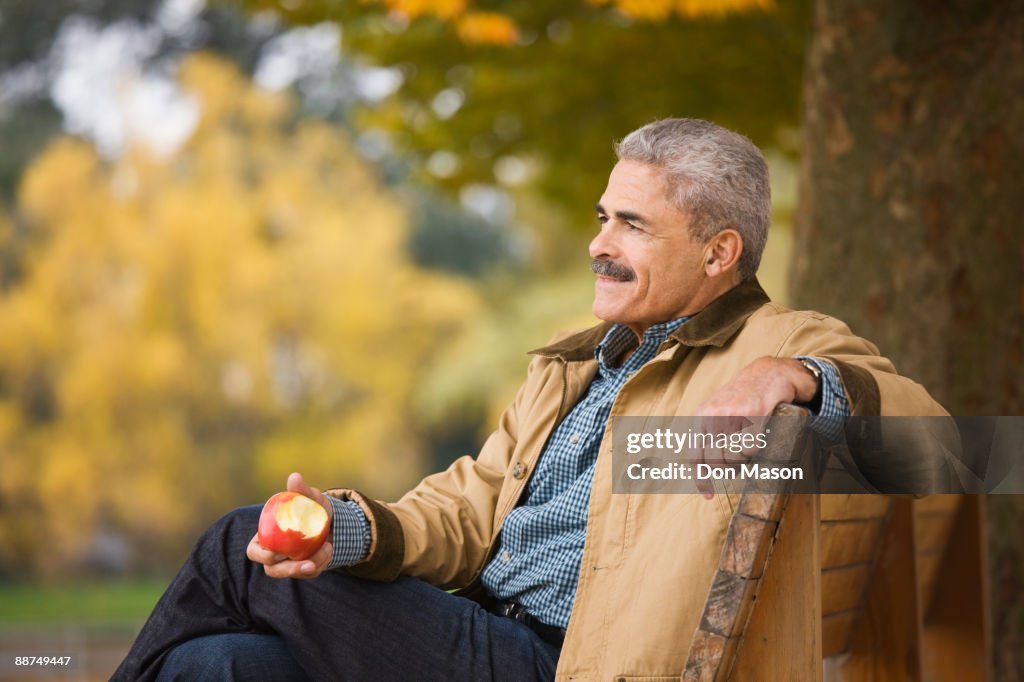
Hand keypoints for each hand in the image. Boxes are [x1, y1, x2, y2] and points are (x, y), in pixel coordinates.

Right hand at [246, 472, 333, 578]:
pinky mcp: (303, 569)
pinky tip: (330, 550)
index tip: (277, 553)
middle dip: (290, 570)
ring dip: (310, 566)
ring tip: (328, 549)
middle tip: (308, 564)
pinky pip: (309, 573)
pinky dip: (321, 563)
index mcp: (265, 537)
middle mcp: (274, 554)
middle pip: (273, 570)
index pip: (254, 552)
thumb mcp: (309, 498)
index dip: (262, 555)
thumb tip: (294, 477)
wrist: (330, 519)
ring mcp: (289, 563)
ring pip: (293, 573)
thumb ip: (301, 490)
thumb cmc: (311, 507)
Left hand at [689, 358, 816, 497]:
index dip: (700, 478)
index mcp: (701, 416)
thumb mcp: (718, 411)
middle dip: (729, 468)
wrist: (769, 372)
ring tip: (750, 443)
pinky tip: (759, 436)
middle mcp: (714, 415)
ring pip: (734, 457)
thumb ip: (709, 434)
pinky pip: (751, 448)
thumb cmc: (744, 396)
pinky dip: (756, 449)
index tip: (707, 494)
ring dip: (744, 458)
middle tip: (740, 461)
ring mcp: (733, 413)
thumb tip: (705, 467)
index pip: (695, 456)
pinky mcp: (754, 413)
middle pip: (716, 461)